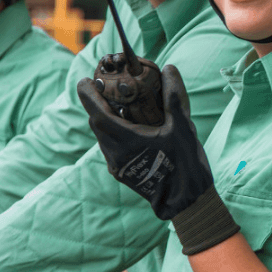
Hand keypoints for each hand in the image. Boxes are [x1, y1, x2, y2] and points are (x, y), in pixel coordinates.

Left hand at [78, 64, 238, 252]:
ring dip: (103, 117)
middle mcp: (115, 154)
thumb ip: (174, 97)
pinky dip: (112, 131)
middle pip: (96, 123)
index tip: (85, 79)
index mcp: (126, 141)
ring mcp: (117, 165)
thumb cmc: (186, 165)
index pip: (97, 114)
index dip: (88, 95)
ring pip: (102, 136)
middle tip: (102, 85)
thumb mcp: (183, 128)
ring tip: (113, 102)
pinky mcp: (121, 172)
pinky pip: (109, 146)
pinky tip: (126, 124)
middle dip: (95, 103)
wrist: (187, 203)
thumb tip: (168, 69)